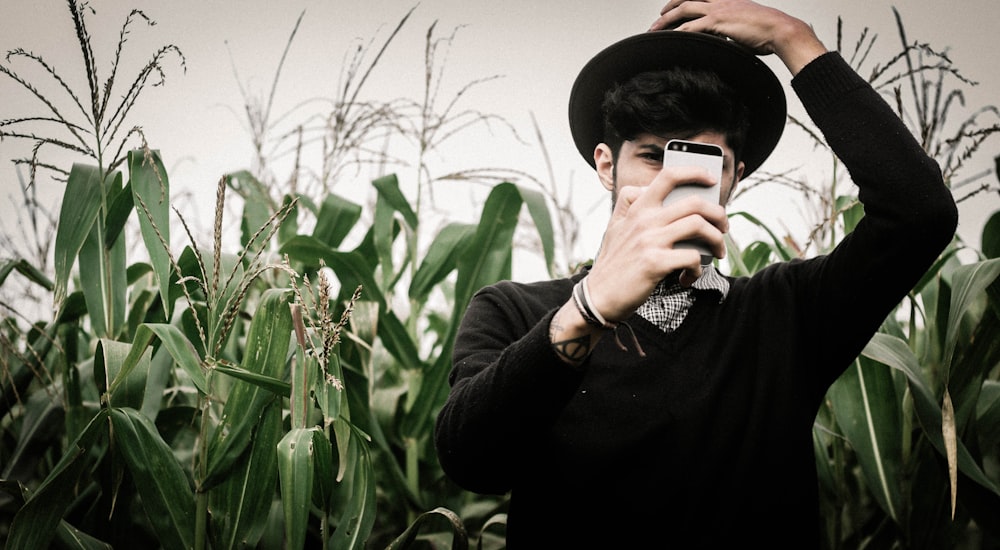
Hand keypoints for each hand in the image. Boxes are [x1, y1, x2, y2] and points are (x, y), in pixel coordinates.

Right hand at [587, 166, 728, 321]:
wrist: (598, 296)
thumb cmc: (612, 264)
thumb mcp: (615, 227)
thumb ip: (629, 206)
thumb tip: (648, 191)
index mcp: (637, 209)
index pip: (668, 176)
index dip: (695, 172)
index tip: (710, 179)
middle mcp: (644, 220)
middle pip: (694, 203)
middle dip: (718, 214)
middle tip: (723, 226)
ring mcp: (649, 241)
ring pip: (698, 226)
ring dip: (716, 240)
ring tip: (717, 251)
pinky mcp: (655, 263)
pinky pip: (692, 258)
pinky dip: (698, 269)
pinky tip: (689, 276)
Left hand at [649, 0, 826, 74]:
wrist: (780, 29)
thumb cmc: (767, 32)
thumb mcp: (745, 27)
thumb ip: (732, 31)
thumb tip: (726, 41)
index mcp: (727, 0)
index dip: (684, 0)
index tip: (673, 7)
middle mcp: (721, 0)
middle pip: (688, 0)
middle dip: (670, 8)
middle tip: (659, 18)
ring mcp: (718, 9)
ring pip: (684, 10)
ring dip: (667, 20)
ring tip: (656, 28)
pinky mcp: (718, 22)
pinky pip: (691, 27)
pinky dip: (678, 32)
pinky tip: (670, 38)